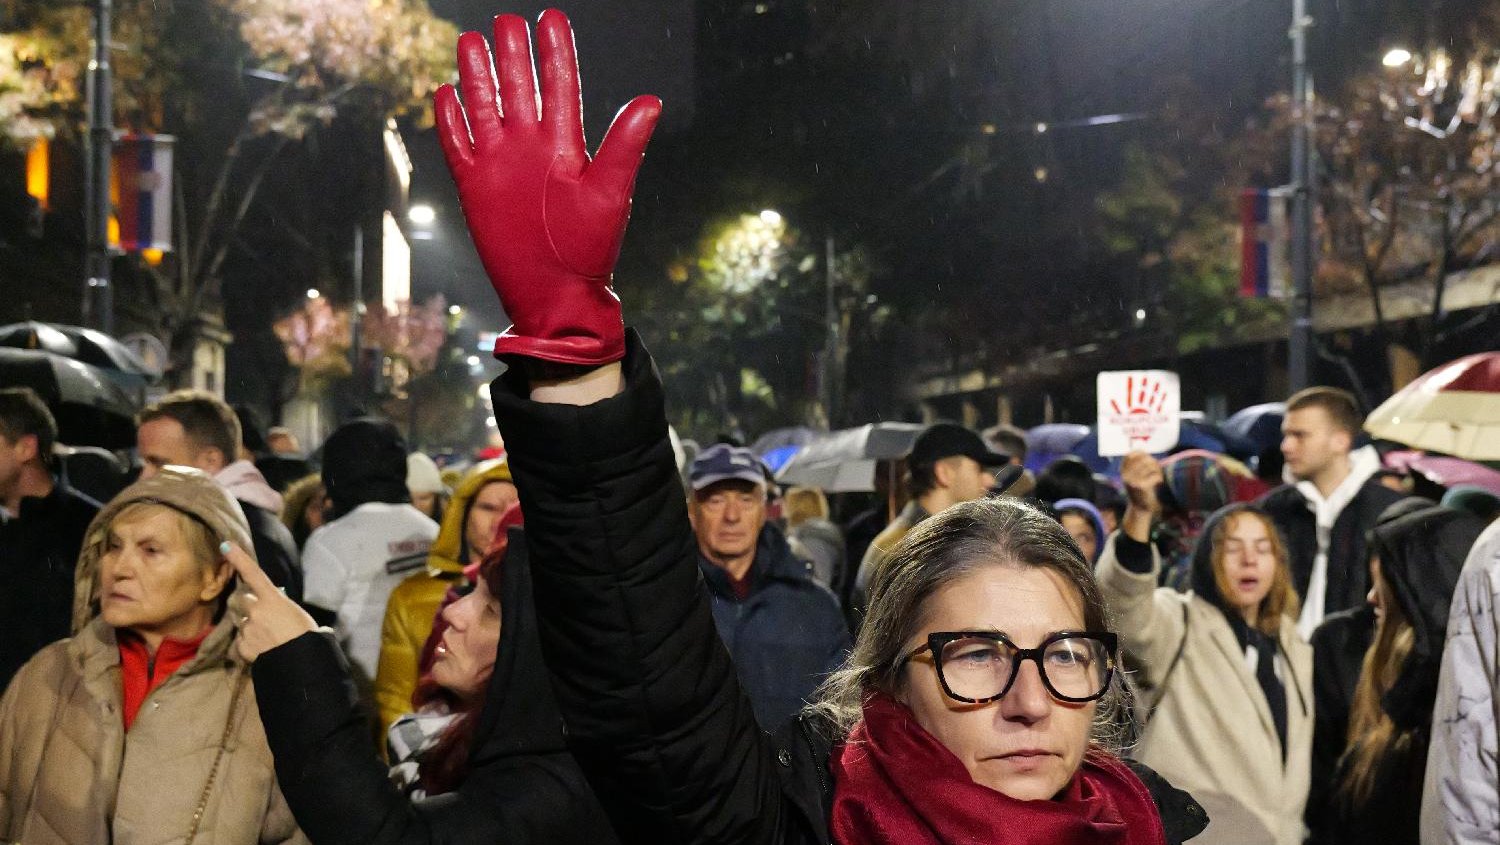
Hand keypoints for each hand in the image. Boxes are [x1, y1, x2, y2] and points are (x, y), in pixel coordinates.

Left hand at [223, 541, 316, 661]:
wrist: (301, 664)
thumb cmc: (308, 637)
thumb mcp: (299, 616)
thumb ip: (284, 609)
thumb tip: (281, 609)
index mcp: (273, 600)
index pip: (254, 574)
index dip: (239, 558)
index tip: (226, 545)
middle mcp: (257, 611)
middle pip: (242, 601)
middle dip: (247, 606)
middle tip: (261, 617)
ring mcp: (248, 629)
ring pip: (243, 623)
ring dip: (251, 628)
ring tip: (269, 640)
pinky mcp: (243, 646)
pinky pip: (242, 643)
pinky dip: (250, 646)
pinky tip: (264, 651)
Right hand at [435, 10, 661, 364]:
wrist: (555, 293)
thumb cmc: (589, 248)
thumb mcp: (609, 193)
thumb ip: (624, 146)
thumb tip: (651, 101)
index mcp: (565, 145)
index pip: (559, 85)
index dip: (555, 52)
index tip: (551, 17)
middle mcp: (532, 147)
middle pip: (519, 88)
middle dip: (513, 54)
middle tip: (507, 20)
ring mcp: (501, 164)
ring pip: (484, 107)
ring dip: (477, 75)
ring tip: (471, 39)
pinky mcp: (475, 185)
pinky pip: (459, 144)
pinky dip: (451, 120)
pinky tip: (445, 92)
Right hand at [1119, 451, 1163, 542]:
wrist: (1139, 509)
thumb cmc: (1139, 492)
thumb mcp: (1132, 477)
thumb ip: (1136, 465)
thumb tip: (1142, 449)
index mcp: (1123, 472)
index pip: (1129, 455)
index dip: (1140, 453)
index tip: (1148, 457)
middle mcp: (1126, 475)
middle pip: (1142, 459)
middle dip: (1153, 462)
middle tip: (1157, 469)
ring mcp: (1133, 481)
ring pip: (1149, 466)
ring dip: (1158, 470)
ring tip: (1159, 476)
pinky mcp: (1141, 487)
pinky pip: (1154, 475)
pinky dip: (1160, 478)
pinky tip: (1160, 482)